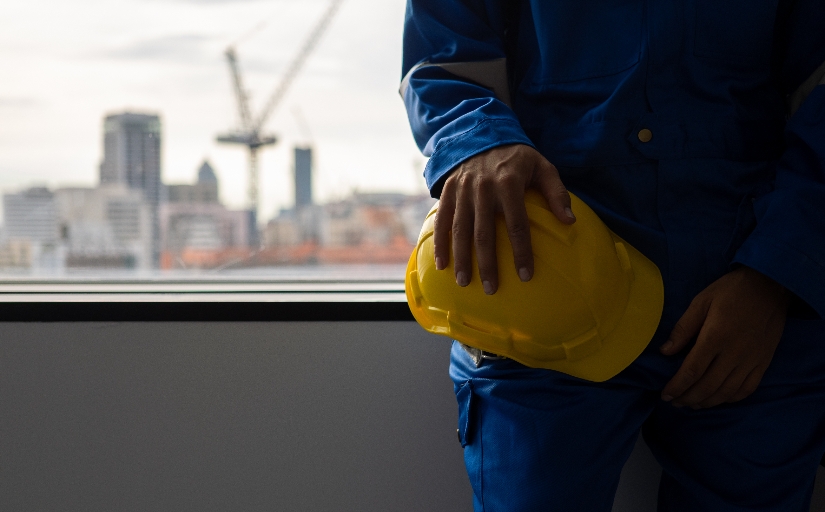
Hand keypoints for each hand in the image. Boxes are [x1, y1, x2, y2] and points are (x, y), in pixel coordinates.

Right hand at [434, 144, 575, 294]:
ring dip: (462, 258)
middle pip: (485, 233)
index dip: (521, 251)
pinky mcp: (448, 192)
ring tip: (463, 282)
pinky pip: (442, 220)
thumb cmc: (516, 157)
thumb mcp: (542, 166)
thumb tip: (570, 221)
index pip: (517, 224)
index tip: (525, 276)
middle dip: (487, 264)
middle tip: (490, 289)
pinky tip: (442, 264)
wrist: (480, 134)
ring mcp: (463, 191)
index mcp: (509, 183)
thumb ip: (557, 192)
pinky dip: (440, 243)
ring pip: (461, 229)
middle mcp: (483, 189)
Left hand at [660, 267, 789, 408]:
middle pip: (708, 386)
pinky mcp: (764, 362)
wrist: (771, 286)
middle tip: (674, 402)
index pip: (692, 371)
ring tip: (691, 404)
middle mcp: (734, 353)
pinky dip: (730, 398)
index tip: (665, 394)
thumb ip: (683, 328)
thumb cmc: (731, 291)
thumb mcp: (701, 302)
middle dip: (688, 398)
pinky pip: (747, 389)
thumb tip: (665, 352)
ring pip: (726, 392)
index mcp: (715, 337)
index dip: (677, 386)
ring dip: (707, 402)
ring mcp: (751, 360)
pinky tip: (718, 399)